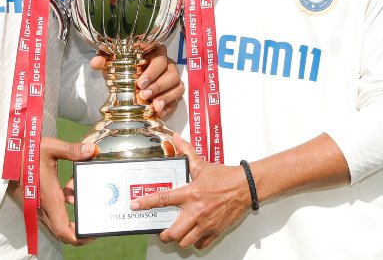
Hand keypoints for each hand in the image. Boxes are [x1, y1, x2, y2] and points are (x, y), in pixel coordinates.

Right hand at [7, 138, 97, 245]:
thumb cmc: (25, 153)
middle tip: (93, 221)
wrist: (3, 158)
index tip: (91, 235)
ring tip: (80, 199)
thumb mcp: (50, 148)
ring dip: (70, 218)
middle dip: (78, 230)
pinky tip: (69, 194)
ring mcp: (36, 209)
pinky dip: (62, 212)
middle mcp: (42, 209)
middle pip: (62, 232)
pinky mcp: (33, 206)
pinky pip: (51, 217)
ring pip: (57, 224)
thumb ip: (72, 151)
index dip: (77, 237)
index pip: (62, 229)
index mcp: (49, 198)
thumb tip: (91, 150)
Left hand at [90, 44, 182, 117]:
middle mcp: (168, 65)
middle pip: (171, 74)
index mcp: (155, 53)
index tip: (140, 83)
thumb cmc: (123, 66)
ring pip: (178, 87)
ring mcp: (173, 80)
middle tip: (144, 95)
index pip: (160, 59)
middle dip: (158, 86)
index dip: (153, 71)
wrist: (126, 81)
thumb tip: (95, 63)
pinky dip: (169, 107)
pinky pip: (177, 100)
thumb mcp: (112, 61)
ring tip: (154, 106)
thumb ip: (104, 59)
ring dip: (166, 97)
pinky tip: (159, 112)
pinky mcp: (174, 94)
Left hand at [130, 134, 251, 249]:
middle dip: (164, 235)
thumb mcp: (203, 165)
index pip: (163, 199)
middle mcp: (196, 211)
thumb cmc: (225, 177)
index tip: (136, 205)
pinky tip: (195, 236)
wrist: (246, 187)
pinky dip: (196, 243)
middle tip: (162, 231)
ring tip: (178, 235)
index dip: (146, 203)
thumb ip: (187, 152)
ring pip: (185, 242)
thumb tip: (177, 138)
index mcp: (190, 194)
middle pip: (172, 232)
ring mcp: (206, 223)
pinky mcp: (215, 231)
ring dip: (179, 240)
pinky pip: (201, 244)